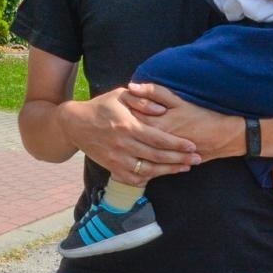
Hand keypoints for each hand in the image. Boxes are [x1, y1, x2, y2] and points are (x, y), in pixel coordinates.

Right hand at [59, 88, 200, 185]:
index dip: (178, 144)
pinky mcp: (111, 167)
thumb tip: (162, 109)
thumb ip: (142, 99)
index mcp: (128, 125)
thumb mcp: (120, 94)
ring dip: (168, 171)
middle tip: (197, 160)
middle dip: (179, 159)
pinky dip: (149, 178)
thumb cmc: (102, 106)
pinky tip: (161, 174)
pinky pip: (133, 178)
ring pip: (148, 170)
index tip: (193, 146)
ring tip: (184, 168)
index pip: (159, 138)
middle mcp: (123, 144)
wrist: (75, 124)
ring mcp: (116, 158)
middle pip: (157, 156)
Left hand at [121, 82, 241, 161]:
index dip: (120, 115)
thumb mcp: (178, 100)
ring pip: (138, 154)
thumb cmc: (201, 115)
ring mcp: (162, 155)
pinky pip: (148, 166)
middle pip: (131, 138)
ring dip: (128, 149)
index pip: (130, 120)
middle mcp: (157, 142)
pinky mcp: (168, 164)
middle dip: (121, 133)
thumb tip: (133, 85)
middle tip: (113, 126)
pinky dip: (139, 162)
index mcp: (157, 124)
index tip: (113, 110)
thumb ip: (154, 92)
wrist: (223, 136)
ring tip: (122, 142)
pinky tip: (134, 157)